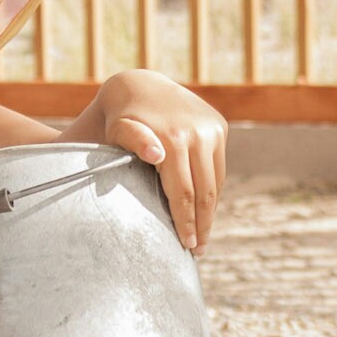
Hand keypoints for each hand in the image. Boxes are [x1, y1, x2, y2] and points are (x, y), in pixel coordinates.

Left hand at [95, 70, 226, 255]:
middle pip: (205, 191)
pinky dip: (212, 190)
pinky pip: (218, 168)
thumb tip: (156, 154)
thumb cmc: (120, 119)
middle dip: (203, 225)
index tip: (187, 247)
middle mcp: (199, 133)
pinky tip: (205, 209)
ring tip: (203, 236)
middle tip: (198, 250)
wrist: (140, 85)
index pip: (185, 193)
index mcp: (174, 138)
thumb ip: (132, 141)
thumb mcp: (117, 130)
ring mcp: (212, 128)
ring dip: (211, 211)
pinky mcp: (219, 126)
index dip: (186, 223)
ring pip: (216, 181)